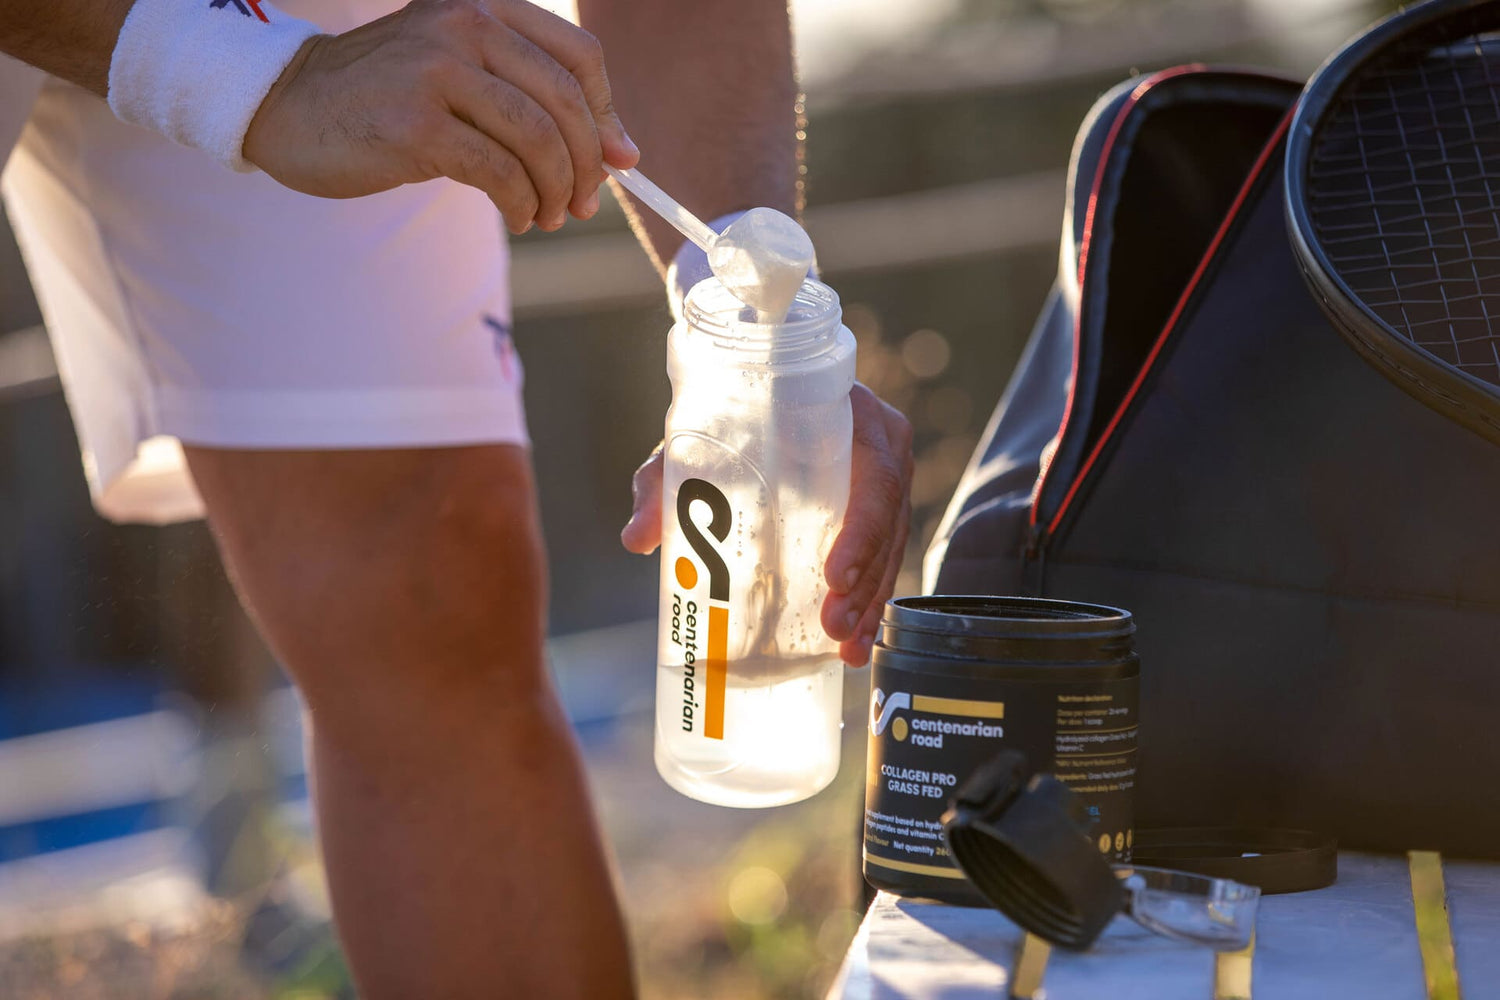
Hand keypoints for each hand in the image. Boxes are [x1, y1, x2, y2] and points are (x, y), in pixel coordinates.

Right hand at [243, 0, 638, 233]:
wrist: (290, 105)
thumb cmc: (387, 98)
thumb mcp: (460, 74)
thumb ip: (531, 97)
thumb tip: (624, 154)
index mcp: (484, 7)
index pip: (580, 57)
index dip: (607, 116)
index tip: (615, 162)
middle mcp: (464, 25)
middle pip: (566, 103)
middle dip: (587, 165)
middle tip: (585, 203)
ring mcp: (438, 71)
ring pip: (537, 140)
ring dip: (556, 190)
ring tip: (548, 216)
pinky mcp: (416, 124)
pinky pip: (499, 173)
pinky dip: (521, 204)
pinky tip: (518, 216)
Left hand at [622, 383, 913, 665]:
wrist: (754, 409)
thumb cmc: (727, 421)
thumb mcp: (694, 446)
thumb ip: (662, 485)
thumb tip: (637, 539)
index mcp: (851, 416)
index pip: (874, 475)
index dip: (861, 530)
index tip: (833, 576)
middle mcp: (882, 445)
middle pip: (889, 521)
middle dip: (865, 583)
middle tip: (832, 627)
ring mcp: (888, 480)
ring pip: (892, 548)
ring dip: (870, 603)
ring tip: (844, 649)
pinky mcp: (880, 513)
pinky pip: (886, 560)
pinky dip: (870, 604)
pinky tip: (853, 645)